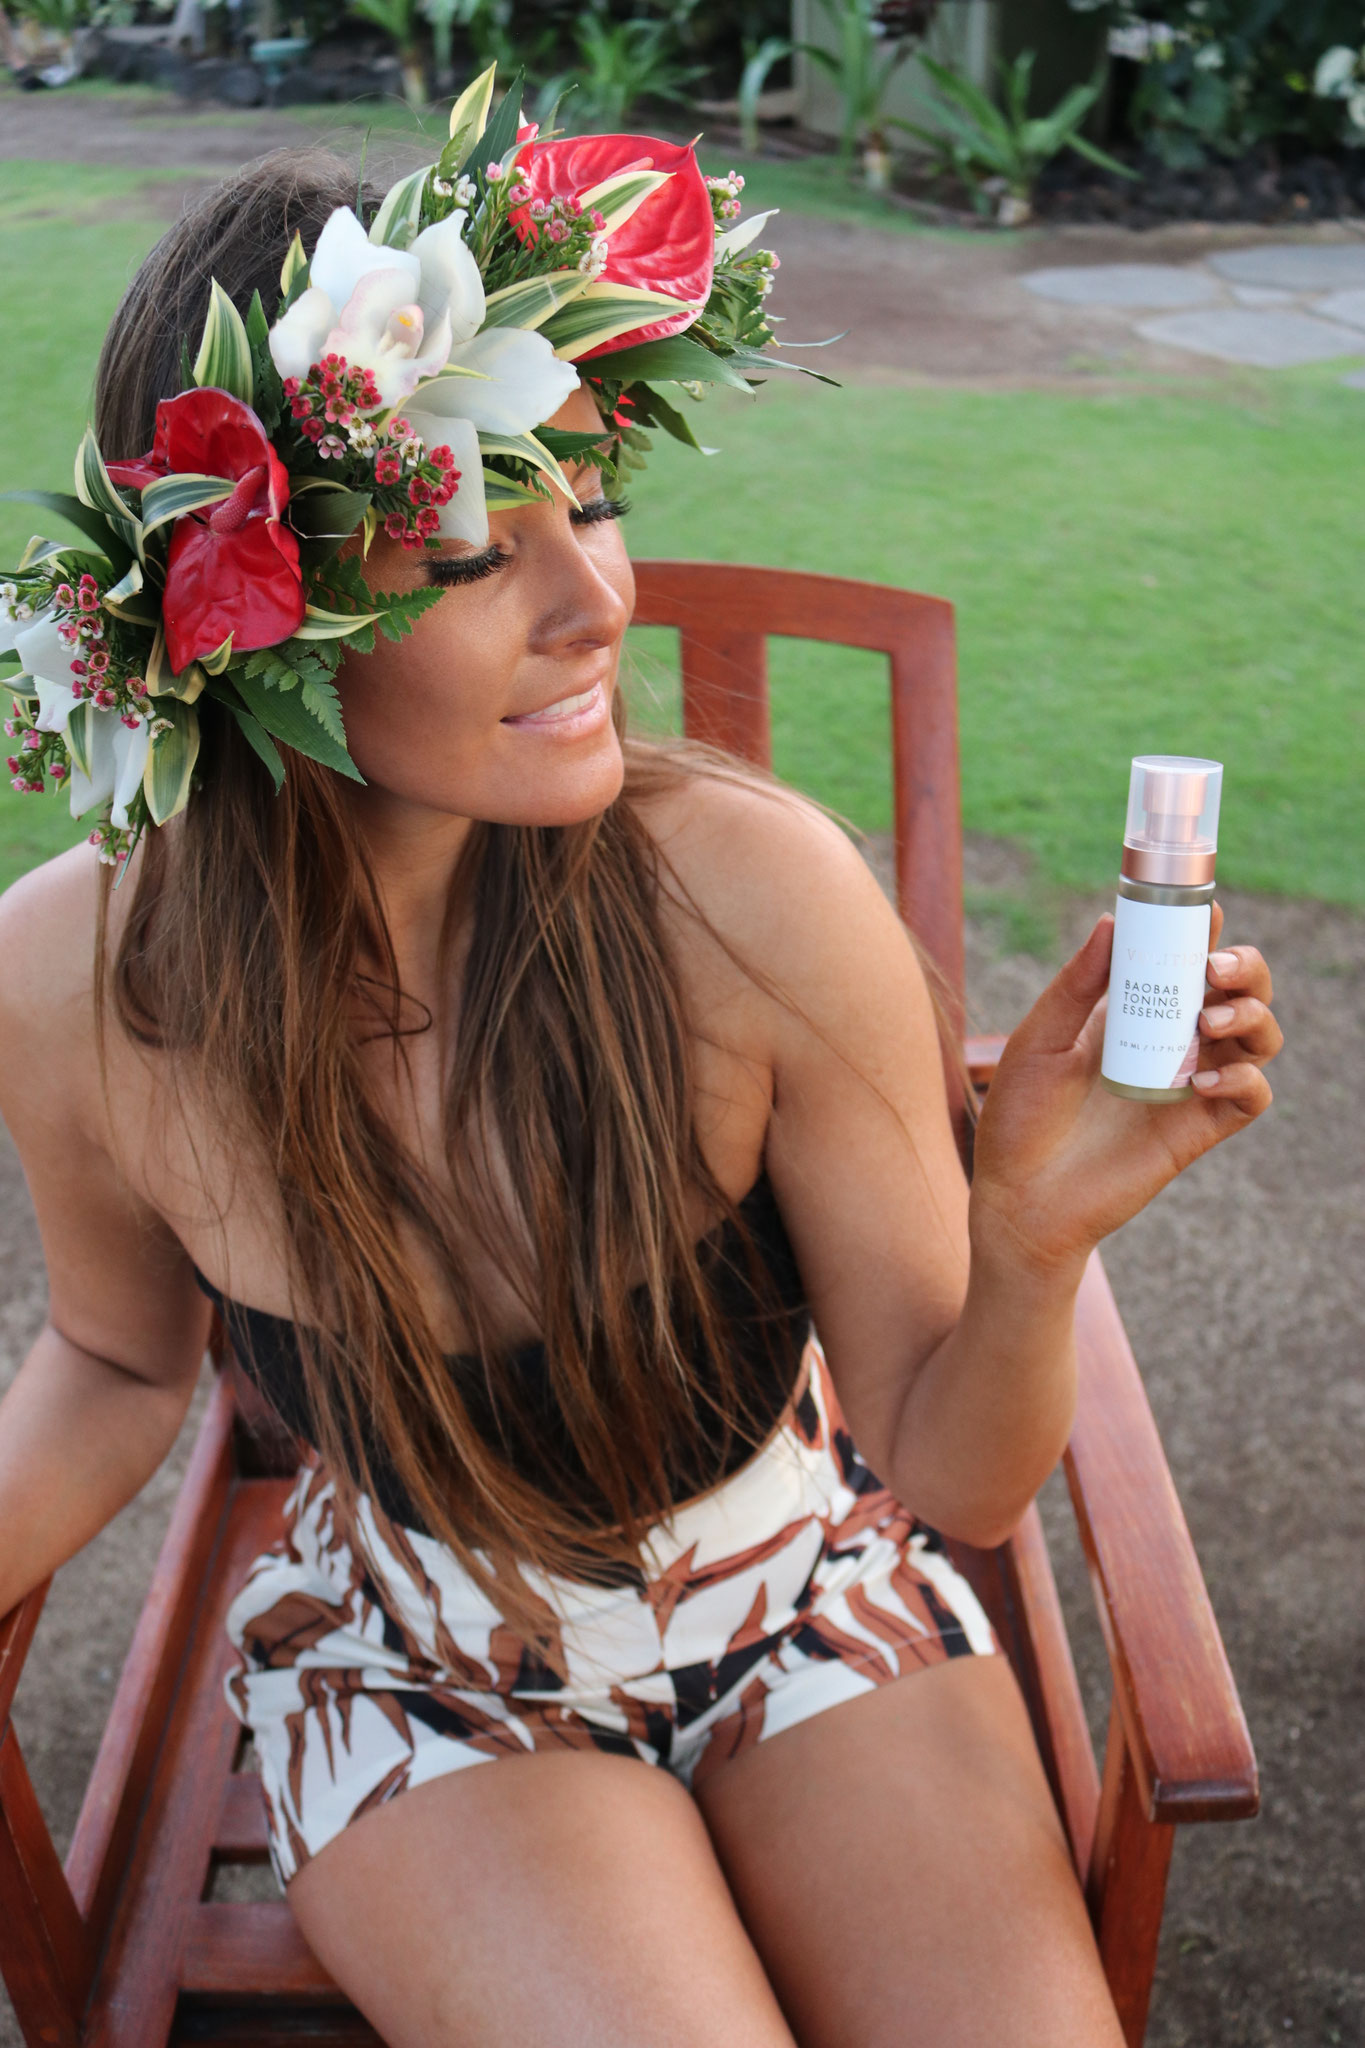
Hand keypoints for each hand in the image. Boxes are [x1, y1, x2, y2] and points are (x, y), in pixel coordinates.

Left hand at [968, 903, 1280, 1276]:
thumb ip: (1075, 987)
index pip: (1185, 960)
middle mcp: (1171, 1043)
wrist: (1020, 1197)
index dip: (1204, 933)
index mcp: (1132, 1013)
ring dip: (1251, 1017)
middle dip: (1245, 969)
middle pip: (1239, 992)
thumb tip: (1109, 924)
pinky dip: (1243, 1079)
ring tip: (1208, 1022)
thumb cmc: (1019, 1117)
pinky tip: (1203, 1080)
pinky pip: (1251, 1096)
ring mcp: (1189, 1086)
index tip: (1204, 913)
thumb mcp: (1037, 1042)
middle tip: (1215, 969)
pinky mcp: (1198, 1131)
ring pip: (1258, 1038)